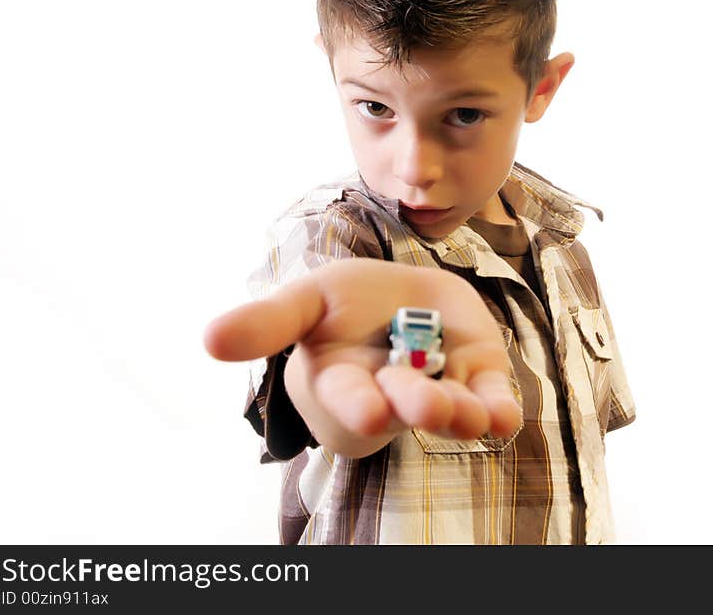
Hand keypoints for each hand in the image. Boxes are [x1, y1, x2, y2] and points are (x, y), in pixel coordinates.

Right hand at [203, 259, 521, 452]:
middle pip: (401, 407)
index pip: (347, 398)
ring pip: (450, 412)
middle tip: (427, 403)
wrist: (403, 295)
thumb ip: (268, 323)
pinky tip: (504, 417)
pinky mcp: (478, 380)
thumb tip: (208, 339)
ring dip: (461, 414)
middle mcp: (390, 397)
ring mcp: (437, 391)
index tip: (369, 409)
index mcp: (342, 382)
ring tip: (471, 413)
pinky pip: (491, 404)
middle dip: (414, 404)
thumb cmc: (348, 304)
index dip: (357, 404)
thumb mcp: (307, 300)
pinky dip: (499, 411)